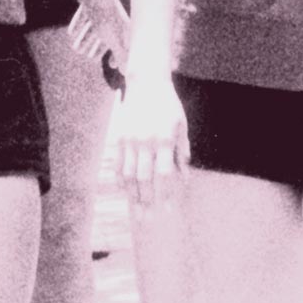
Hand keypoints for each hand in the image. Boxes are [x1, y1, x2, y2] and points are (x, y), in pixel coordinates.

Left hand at [68, 0, 131, 64]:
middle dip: (99, 47)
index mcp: (123, 27)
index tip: (112, 65)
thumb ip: (121, 56)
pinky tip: (71, 33)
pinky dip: (78, 24)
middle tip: (90, 57)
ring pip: (94, 25)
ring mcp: (102, 8)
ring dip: (85, 38)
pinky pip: (84, 14)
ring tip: (76, 49)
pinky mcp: (91, 1)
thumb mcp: (114, 41)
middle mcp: (114, 17)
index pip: (124, 45)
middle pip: (107, 35)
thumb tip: (127, 73)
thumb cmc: (107, 18)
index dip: (119, 56)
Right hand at [112, 72, 188, 207]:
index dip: (166, 194)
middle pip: (145, 178)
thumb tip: (183, 179)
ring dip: (132, 194)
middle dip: (146, 201)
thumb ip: (182, 152)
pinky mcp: (120, 137)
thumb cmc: (168, 105)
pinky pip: (118, 163)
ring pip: (129, 173)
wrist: (146, 82)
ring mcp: (130, 139)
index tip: (168, 211)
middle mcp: (146, 141)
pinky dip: (120, 179)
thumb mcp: (181, 125)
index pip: (165, 174)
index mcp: (164, 139)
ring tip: (136, 210)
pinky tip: (124, 191)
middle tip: (147, 219)